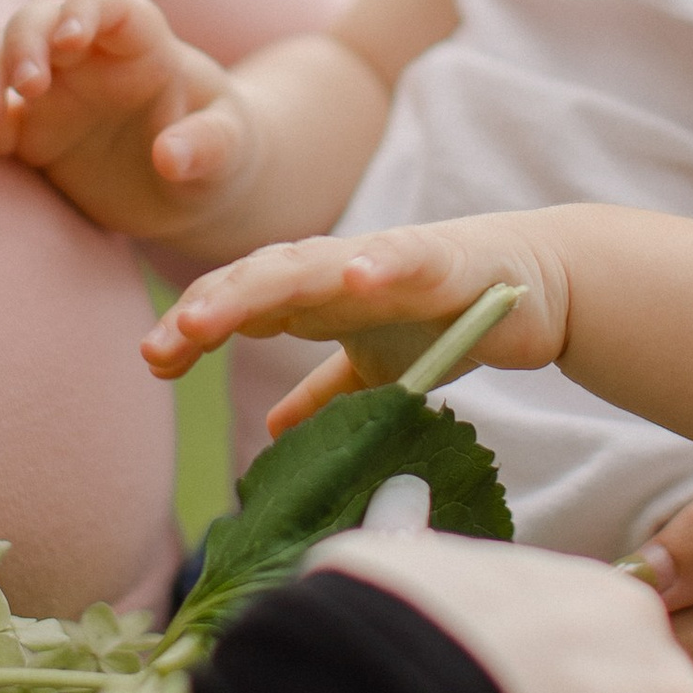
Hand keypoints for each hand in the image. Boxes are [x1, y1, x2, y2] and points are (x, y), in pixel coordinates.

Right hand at [0, 0, 249, 238]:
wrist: (193, 190)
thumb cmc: (222, 155)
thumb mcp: (231, 153)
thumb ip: (209, 147)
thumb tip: (169, 158)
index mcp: (143, 44)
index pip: (108, 5)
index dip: (84, 11)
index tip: (71, 41)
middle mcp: (87, 57)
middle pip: (39, 20)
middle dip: (24, 43)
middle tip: (29, 87)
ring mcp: (51, 91)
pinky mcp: (26, 133)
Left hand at [144, 214, 564, 415]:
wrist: (537, 282)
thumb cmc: (446, 313)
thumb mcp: (374, 366)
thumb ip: (325, 393)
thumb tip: (275, 433)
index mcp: (317, 292)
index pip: (242, 301)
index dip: (197, 324)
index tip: (155, 362)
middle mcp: (340, 268)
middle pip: (260, 281)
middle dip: (209, 308)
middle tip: (163, 344)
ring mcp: (387, 259)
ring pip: (313, 266)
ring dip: (261, 288)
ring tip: (214, 317)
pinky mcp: (444, 260)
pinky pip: (406, 259)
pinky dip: (377, 265)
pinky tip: (351, 278)